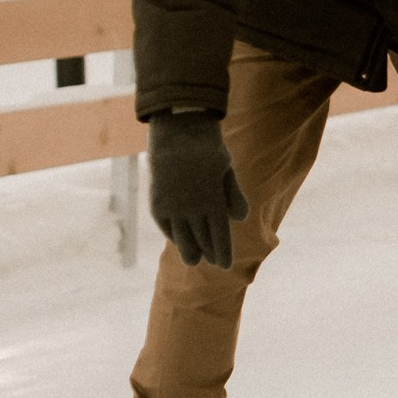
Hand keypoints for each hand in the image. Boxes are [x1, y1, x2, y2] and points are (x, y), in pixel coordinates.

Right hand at [148, 112, 249, 268]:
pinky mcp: (158, 201)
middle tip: (213, 263)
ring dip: (187, 249)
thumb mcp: (226, 168)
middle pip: (201, 239)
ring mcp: (173, 206)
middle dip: (208, 252)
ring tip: (193, 260)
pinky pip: (165, 224)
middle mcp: (192, 208)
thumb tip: (240, 219)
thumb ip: (234, 195)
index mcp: (213, 201)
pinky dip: (171, 233)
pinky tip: (177, 240)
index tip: (225, 265)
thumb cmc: (208, 150)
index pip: (219, 236)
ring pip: (181, 236)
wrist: (176, 132)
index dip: (222, 252)